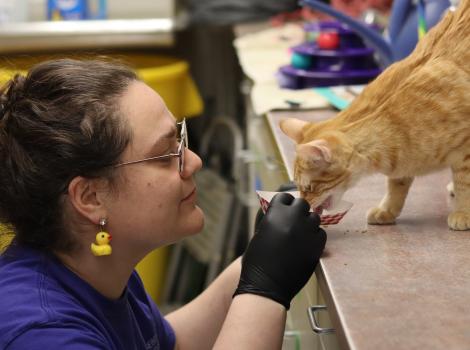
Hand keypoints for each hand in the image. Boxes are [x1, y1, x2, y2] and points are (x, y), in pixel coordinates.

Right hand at [234, 192, 326, 308]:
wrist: (266, 285)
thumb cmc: (257, 261)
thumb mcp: (261, 233)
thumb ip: (274, 219)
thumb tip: (284, 212)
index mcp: (274, 213)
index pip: (285, 197)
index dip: (286, 203)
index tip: (286, 210)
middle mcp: (292, 218)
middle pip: (302, 204)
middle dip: (299, 211)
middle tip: (295, 221)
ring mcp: (306, 231)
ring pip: (314, 217)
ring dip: (308, 223)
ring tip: (302, 233)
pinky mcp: (316, 245)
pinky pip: (321, 233)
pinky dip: (315, 236)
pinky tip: (307, 244)